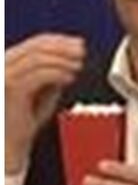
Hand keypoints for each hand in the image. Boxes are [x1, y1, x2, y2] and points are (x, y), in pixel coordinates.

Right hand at [5, 34, 84, 172]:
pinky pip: (39, 74)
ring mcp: (3, 77)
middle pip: (36, 46)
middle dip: (64, 47)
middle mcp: (2, 67)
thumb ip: (50, 72)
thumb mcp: (41, 89)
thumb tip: (68, 56)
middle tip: (82, 52)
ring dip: (64, 60)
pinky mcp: (10, 89)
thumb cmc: (24, 119)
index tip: (79, 44)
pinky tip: (70, 77)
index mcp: (7, 64)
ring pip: (38, 58)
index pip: (34, 43)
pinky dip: (58, 73)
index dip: (59, 41)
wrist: (10, 143)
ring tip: (78, 66)